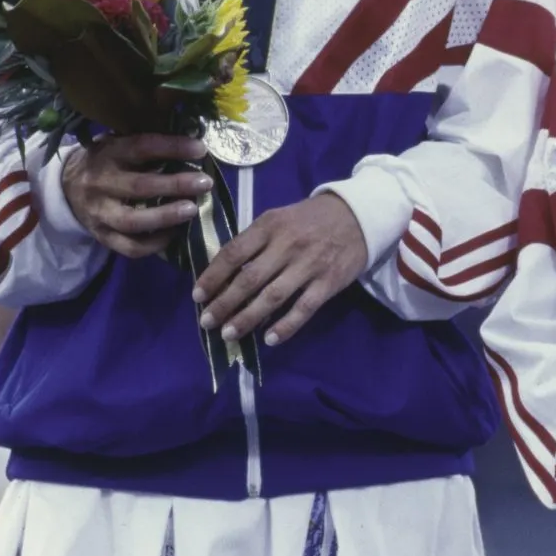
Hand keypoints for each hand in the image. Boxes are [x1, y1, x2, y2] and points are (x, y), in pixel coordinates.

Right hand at [61, 131, 210, 258]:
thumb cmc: (105, 162)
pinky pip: (131, 247)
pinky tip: (175, 234)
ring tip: (192, 210)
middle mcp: (101, 183)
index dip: (172, 148)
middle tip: (205, 183)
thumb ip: (146, 146)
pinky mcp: (103, 237)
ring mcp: (100, 213)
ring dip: (166, 216)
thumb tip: (192, 146)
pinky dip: (155, 244)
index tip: (200, 150)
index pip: (141, 147)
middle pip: (140, 186)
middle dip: (176, 185)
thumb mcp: (117, 145)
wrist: (66, 188)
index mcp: (107, 153)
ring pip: (134, 221)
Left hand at [193, 190, 366, 348]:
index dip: (213, 277)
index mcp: (270, 226)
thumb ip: (255, 241)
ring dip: (247, 318)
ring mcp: (309, 266)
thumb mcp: (278, 218)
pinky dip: (285, 326)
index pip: (234, 254)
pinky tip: (269, 340)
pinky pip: (303, 309)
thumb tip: (225, 271)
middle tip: (207, 322)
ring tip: (229, 334)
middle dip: (224, 303)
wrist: (358, 215)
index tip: (197, 296)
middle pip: (249, 280)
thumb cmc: (310, 219)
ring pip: (272, 297)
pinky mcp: (328, 283)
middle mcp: (287, 246)